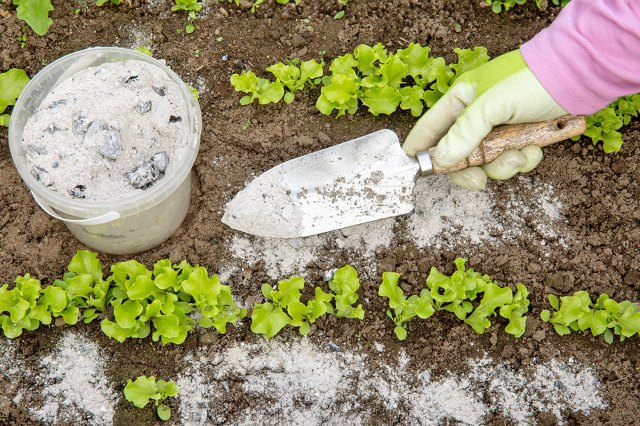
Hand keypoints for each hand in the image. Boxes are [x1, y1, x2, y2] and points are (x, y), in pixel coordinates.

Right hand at [403, 50, 566, 188]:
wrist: (581, 76)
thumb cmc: (532, 81)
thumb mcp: (492, 105)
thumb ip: (464, 134)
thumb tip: (442, 160)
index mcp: (460, 100)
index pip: (429, 128)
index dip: (420, 150)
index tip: (415, 170)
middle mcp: (475, 115)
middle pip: (457, 154)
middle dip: (470, 169)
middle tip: (479, 180)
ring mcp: (497, 128)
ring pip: (486, 162)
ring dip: (503, 165)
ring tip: (521, 156)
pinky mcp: (519, 137)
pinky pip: (510, 159)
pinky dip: (523, 160)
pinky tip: (535, 149)